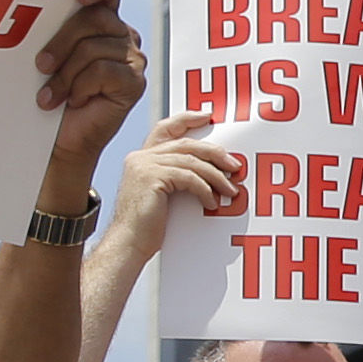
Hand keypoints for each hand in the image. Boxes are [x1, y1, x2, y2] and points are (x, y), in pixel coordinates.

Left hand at [32, 0, 149, 201]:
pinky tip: (73, 101)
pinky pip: (103, 71)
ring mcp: (133, 58)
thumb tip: (35, 13)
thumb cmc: (52, 94)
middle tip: (40, 64)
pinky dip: (80, 87)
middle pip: (93, 18)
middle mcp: (122, 34)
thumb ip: (54, 30)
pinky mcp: (135, 83)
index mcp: (103, 19)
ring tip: (50, 95)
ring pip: (93, 48)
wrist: (61, 138)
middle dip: (61, 41)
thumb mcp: (51, 56)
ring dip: (65, 73)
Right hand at [105, 113, 244, 261]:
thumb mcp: (162, 197)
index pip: (166, 128)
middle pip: (186, 144)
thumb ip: (176, 179)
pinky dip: (204, 189)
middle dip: (214, 154)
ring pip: (191, 160)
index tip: (208, 117)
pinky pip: (188, 177)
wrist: (128, 244)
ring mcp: (144, 165)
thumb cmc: (145, 228)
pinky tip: (212, 202)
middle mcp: (140, 157)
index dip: (187, 119)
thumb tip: (209, 174)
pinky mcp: (152, 177)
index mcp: (141, 159)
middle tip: (234, 166)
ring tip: (229, 189)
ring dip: (215, 175)